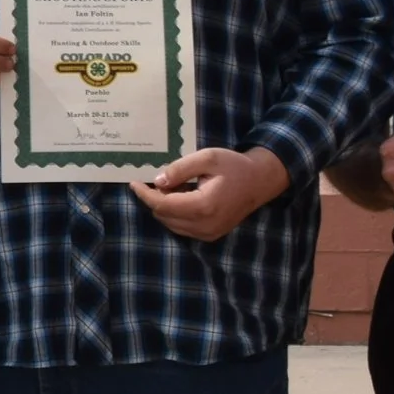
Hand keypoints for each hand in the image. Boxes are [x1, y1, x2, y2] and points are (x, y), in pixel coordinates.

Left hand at [130, 147, 290, 241]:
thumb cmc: (234, 166)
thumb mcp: (207, 158)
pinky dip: (175, 214)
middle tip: (160, 179)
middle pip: (164, 216)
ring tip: (173, 186)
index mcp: (204, 206)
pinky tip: (182, 197)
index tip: (133, 182)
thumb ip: (180, 169)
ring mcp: (208, 233)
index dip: (145, 194)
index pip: (162, 205)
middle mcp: (205, 225)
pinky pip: (182, 228)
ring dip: (165, 207)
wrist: (260, 181)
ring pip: (171, 224)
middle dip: (155, 198)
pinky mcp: (210, 235)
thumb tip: (157, 181)